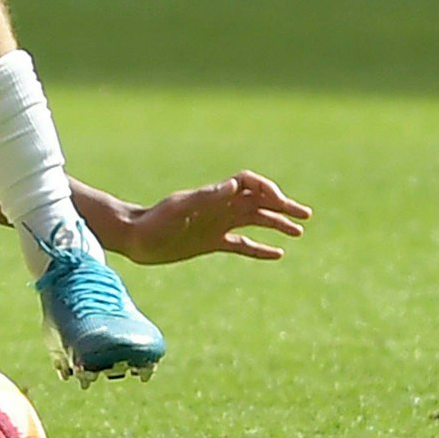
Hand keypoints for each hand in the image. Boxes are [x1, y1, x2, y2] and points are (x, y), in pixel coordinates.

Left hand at [117, 171, 310, 265]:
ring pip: (254, 221)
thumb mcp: (180, 208)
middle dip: (282, 206)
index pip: (248, 184)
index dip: (267, 190)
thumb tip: (233, 185)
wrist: (133, 238)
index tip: (279, 203)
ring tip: (298, 232)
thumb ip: (206, 197)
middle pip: (257, 202)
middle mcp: (218, 208)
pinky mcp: (210, 243)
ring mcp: (216, 225)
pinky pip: (242, 245)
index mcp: (214, 196)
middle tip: (305, 215)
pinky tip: (278, 254)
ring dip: (276, 224)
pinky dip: (260, 249)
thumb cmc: (153, 221)